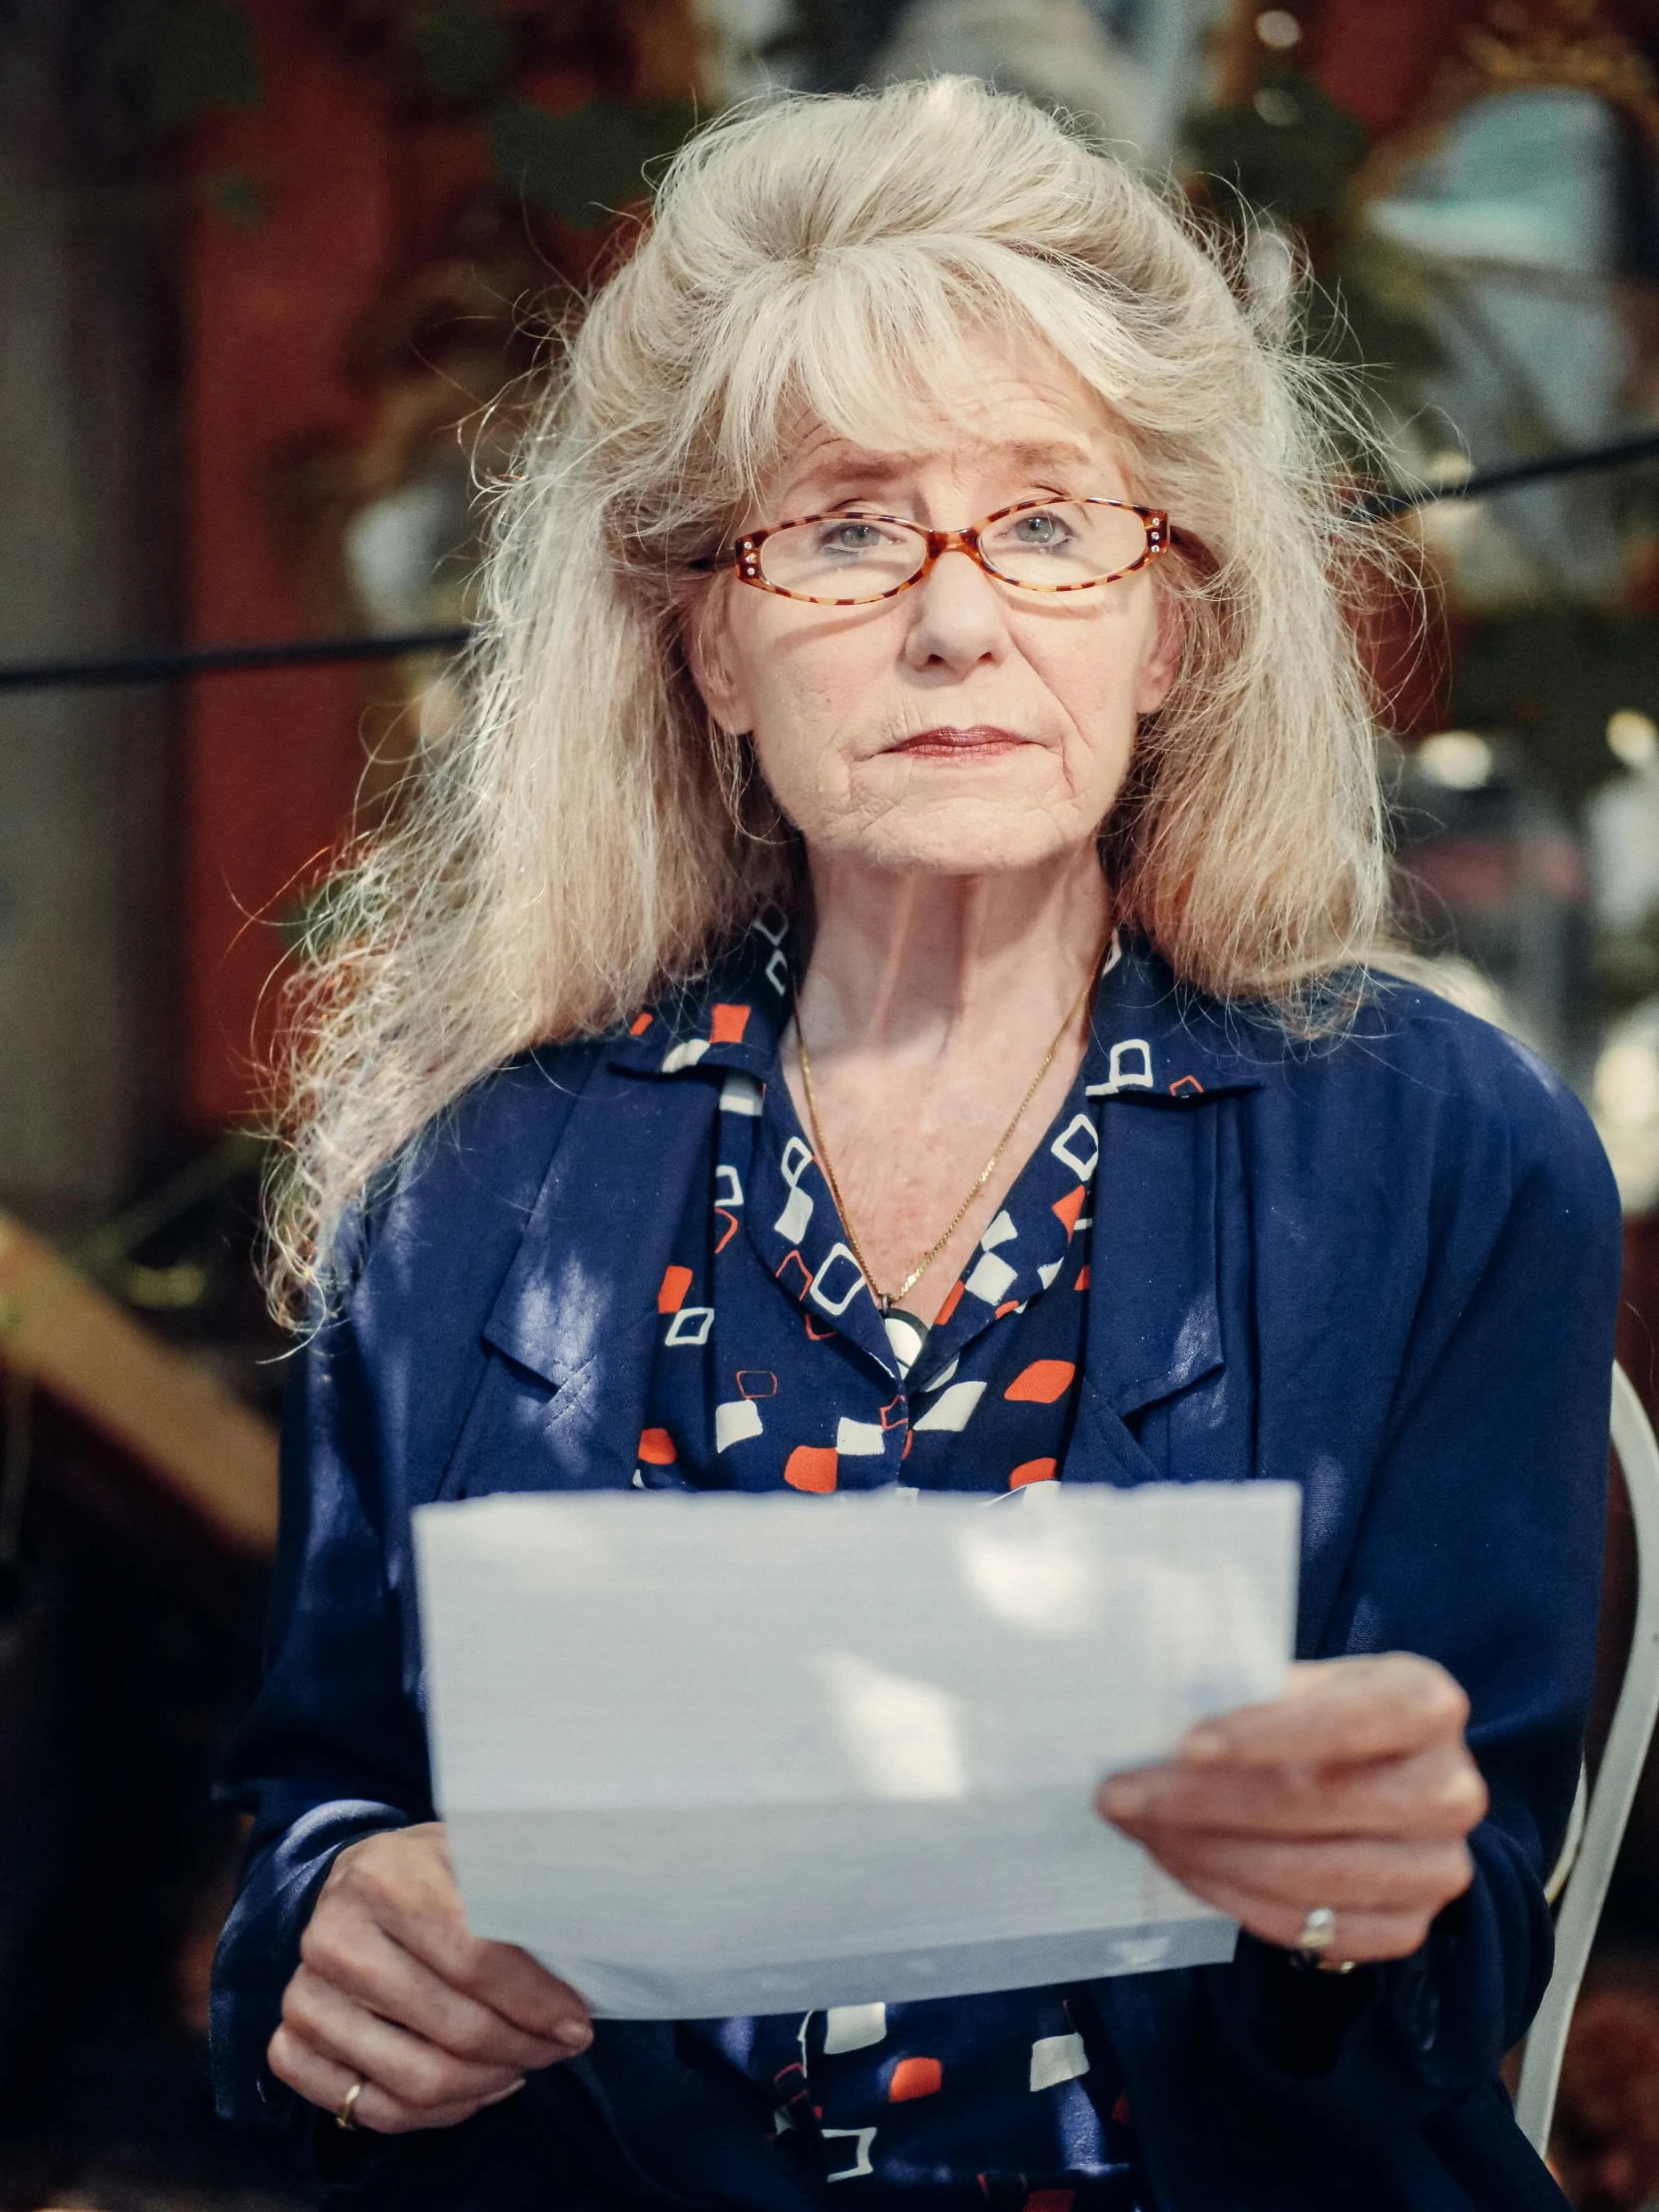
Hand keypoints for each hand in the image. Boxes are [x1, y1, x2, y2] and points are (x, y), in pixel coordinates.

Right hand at [268, 1822, 592, 2133]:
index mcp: (385, 1876)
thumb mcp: (477, 1853)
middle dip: (520, 2048)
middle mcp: (333, 1935)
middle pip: (451, 2027)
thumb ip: (520, 1892)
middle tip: (558, 2048)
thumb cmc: (436, 1869)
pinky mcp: (289, 2040)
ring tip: (521, 2066)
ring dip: (484, 2085)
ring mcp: (304, 1993)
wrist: (361, 1877)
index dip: (536, 2001)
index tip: (578, 2023)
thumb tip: (587, 1943)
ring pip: (413, 2079)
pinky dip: (431, 2114)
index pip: (476, 1958)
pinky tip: (472, 2087)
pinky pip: (369, 2109)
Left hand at [1097, 1654, 1487, 1963]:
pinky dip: (1234, 1900)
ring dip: (1205, 1856)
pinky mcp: (1409, 1928)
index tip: (1183, 1746)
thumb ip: (1245, 1694)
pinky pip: (1310, 1930)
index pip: (1348, 1720)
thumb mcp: (1297, 1681)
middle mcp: (1452, 1789)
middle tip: (1121, 1794)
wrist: (1376, 1776)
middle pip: (1316, 1805)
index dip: (1264, 1735)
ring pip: (1307, 1876)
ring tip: (1139, 1830)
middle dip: (1203, 1802)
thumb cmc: (1317, 1712)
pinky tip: (1182, 1867)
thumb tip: (1147, 1719)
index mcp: (1428, 1702)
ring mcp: (1438, 1868)